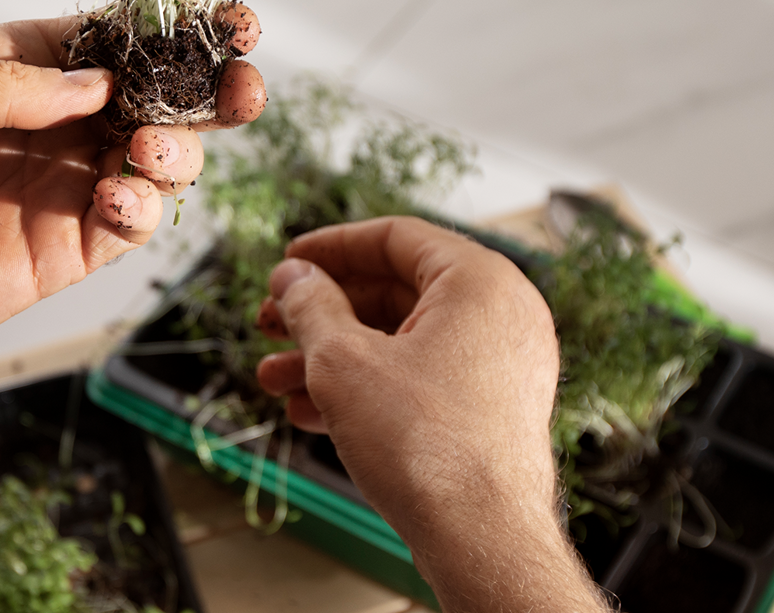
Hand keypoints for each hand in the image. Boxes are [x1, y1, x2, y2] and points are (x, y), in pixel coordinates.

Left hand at [0, 14, 265, 371]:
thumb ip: (1, 78)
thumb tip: (97, 83)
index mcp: (7, 67)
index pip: (109, 38)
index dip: (172, 27)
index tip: (228, 20)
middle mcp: (42, 126)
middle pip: (152, 99)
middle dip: (206, 90)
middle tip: (241, 90)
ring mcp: (53, 192)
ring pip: (155, 164)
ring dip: (179, 152)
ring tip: (155, 154)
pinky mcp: (54, 258)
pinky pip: (126, 229)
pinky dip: (141, 212)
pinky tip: (116, 200)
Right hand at [254, 217, 605, 612]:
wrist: (478, 537)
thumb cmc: (429, 447)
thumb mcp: (343, 361)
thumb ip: (310, 306)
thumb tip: (292, 278)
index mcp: (480, 281)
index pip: (395, 237)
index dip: (330, 247)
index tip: (289, 262)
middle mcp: (501, 315)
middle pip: (394, 290)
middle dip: (322, 313)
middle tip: (272, 323)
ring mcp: (500, 365)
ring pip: (400, 341)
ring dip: (331, 357)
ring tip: (276, 379)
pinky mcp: (491, 410)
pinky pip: (420, 378)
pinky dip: (367, 387)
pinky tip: (311, 411)